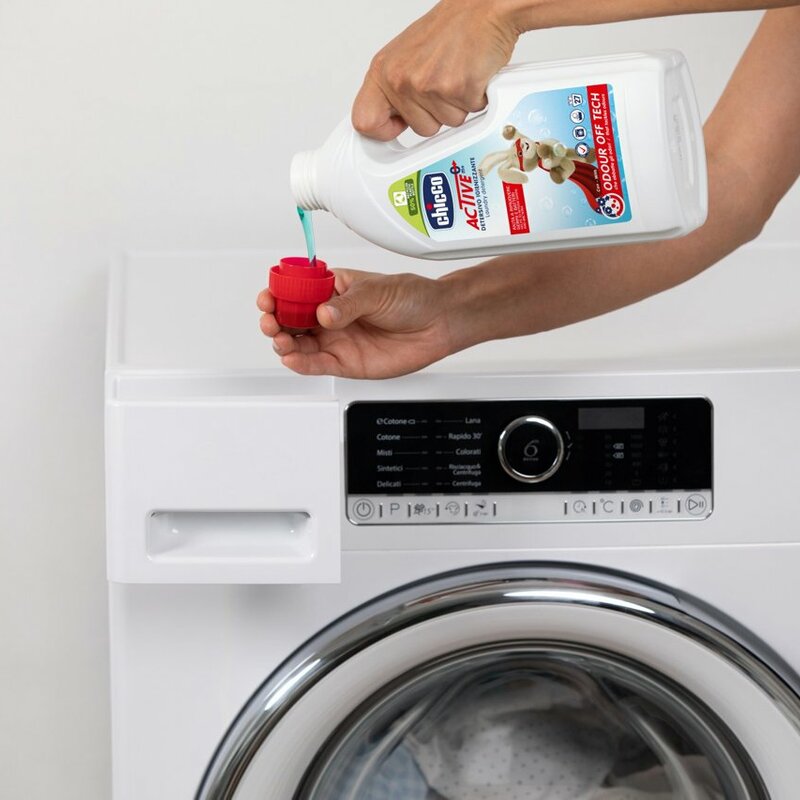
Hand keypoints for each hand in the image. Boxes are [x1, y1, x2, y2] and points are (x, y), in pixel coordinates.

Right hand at [257, 269, 456, 378]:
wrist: (438, 323)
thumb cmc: (412, 299)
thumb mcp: (377, 291)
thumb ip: (348, 304)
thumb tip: (324, 315)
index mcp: (333, 289)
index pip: (296, 291)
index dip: (279, 294)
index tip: (270, 297)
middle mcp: (330, 315)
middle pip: (290, 320)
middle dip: (274, 320)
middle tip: (271, 320)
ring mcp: (336, 339)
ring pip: (298, 344)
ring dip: (283, 342)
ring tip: (281, 340)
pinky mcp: (345, 363)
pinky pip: (316, 365)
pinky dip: (301, 364)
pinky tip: (291, 359)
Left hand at [352, 0, 518, 139]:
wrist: (483, 9)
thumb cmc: (450, 29)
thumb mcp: (407, 57)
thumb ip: (394, 90)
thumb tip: (390, 119)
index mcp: (383, 71)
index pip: (365, 121)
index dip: (383, 131)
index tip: (397, 128)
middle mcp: (400, 78)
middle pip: (420, 129)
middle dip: (437, 114)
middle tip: (443, 83)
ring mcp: (428, 85)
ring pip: (446, 124)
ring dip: (458, 105)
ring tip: (457, 74)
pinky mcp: (456, 89)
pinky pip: (468, 114)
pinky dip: (475, 99)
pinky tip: (471, 75)